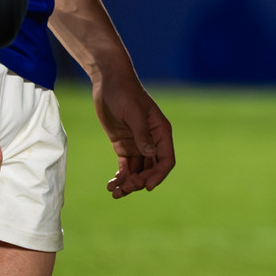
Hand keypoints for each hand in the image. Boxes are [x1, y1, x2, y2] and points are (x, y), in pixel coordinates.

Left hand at [92, 72, 175, 197]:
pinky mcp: (123, 145)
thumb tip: (151, 155)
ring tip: (114, 193)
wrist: (109, 82)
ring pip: (138, 171)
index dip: (159, 175)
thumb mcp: (133, 114)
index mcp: (161, 132)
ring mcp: (138, 144)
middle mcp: (152, 141)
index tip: (147, 187)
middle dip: (140, 181)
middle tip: (125, 189)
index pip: (166, 160)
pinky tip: (111, 185)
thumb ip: (142, 134)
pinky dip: (120, 177)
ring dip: (129, 183)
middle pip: (151, 169)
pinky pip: (125, 167)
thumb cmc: (125, 93)